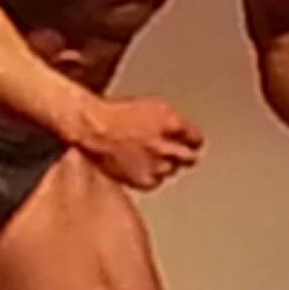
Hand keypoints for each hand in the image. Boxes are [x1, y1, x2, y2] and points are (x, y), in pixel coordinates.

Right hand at [79, 96, 203, 189]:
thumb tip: (182, 133)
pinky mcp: (143, 179)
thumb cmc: (116, 114)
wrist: (92, 128)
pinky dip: (151, 177)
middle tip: (178, 156)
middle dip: (185, 156)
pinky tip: (140, 168)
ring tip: (150, 159)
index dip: (192, 141)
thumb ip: (172, 121)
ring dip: (165, 166)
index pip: (196, 139)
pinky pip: (155, 182)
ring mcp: (156, 164)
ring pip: (172, 171)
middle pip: (189, 158)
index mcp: (173, 123)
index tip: (190, 144)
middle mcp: (167, 145)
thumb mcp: (153, 107)